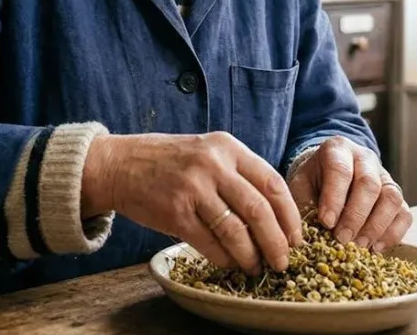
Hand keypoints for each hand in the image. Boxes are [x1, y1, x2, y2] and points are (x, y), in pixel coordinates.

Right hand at [82, 132, 302, 273]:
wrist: (120, 164)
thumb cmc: (168, 162)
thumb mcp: (208, 152)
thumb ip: (238, 174)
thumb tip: (275, 216)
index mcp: (227, 147)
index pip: (273, 183)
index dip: (289, 215)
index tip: (296, 237)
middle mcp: (212, 164)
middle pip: (259, 209)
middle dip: (276, 241)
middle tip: (283, 261)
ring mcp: (193, 188)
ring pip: (236, 230)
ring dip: (251, 255)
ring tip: (257, 268)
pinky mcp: (175, 212)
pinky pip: (209, 243)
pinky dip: (224, 259)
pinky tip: (230, 264)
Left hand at [287, 136, 411, 253]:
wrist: (328, 174)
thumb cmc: (313, 182)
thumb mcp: (301, 186)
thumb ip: (304, 205)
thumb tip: (307, 237)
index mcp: (338, 149)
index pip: (340, 170)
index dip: (334, 198)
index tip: (326, 222)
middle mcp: (366, 159)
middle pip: (370, 184)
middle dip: (356, 216)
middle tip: (343, 239)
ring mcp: (385, 177)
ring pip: (391, 198)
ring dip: (376, 226)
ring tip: (360, 247)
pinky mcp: (397, 196)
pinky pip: (404, 214)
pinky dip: (393, 234)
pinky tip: (376, 248)